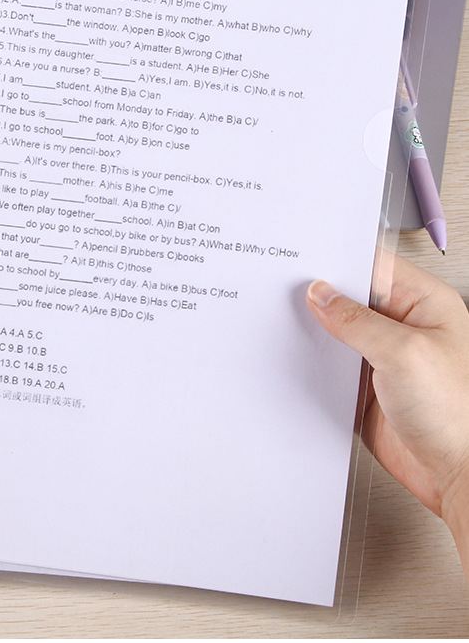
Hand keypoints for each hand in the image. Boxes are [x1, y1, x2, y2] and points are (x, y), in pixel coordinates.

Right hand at [307, 255, 468, 578]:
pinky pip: (331, 365)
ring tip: (287, 325)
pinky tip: (299, 359)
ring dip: (314, 332)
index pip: (372, 266)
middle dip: (319, 298)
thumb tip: (321, 295)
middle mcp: (403, 327)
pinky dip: (313, 362)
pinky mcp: (365, 386)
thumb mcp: (403, 354)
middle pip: (350, 298)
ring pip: (336, 332)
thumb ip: (356, 320)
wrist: (459, 475)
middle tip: (287, 294)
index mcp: (424, 304)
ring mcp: (383, 357)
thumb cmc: (458, 416)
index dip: (337, 262)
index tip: (302, 264)